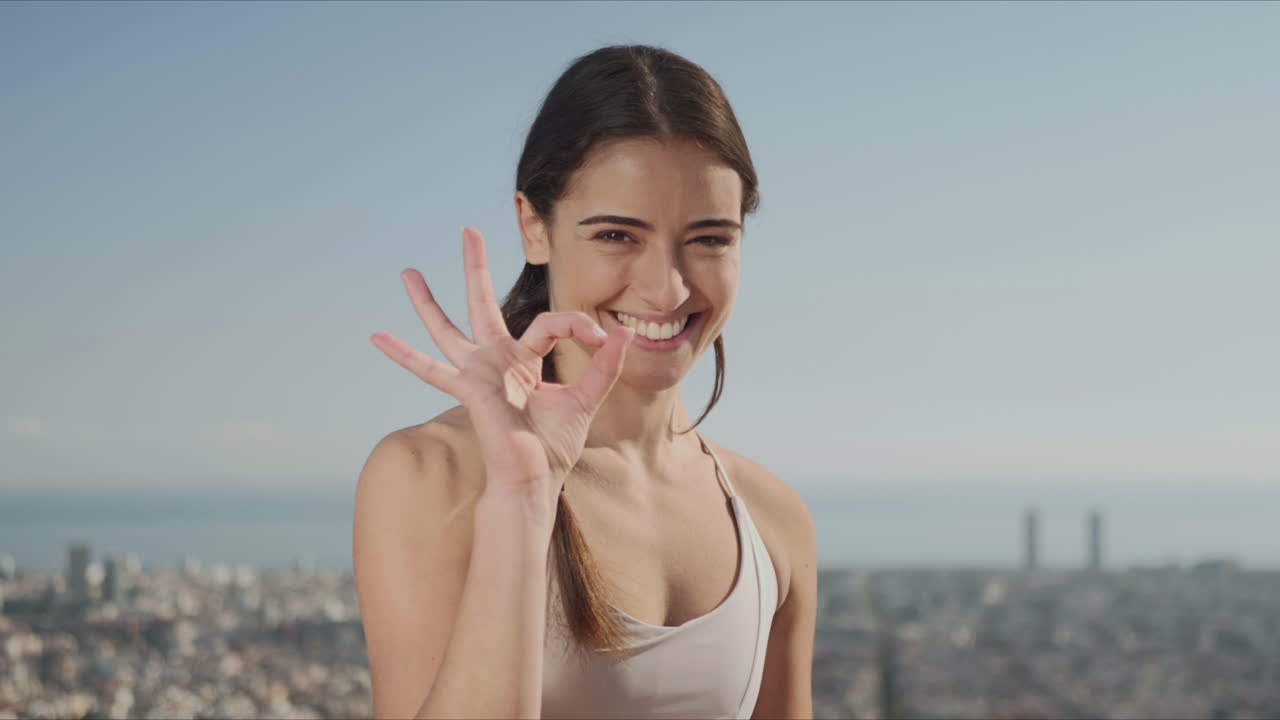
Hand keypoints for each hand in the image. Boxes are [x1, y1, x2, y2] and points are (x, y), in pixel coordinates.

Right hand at [370, 227, 634, 506]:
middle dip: (476, 268)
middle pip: (482, 303)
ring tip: (406, 271)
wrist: (535, 479)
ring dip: (426, 301)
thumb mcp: (586, 400)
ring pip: (447, 329)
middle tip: (468, 230)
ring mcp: (477, 373)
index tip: (601, 336)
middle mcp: (496, 361)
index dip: (578, 325)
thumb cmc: (554, 447)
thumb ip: (603, 368)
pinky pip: (430, 368)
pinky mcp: (468, 388)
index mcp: (524, 361)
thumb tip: (624, 334)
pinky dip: (402, 353)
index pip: (549, 323)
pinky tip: (377, 337)